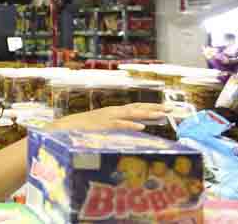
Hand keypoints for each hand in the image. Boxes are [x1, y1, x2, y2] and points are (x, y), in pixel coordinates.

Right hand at [50, 103, 169, 131]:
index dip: (151, 107)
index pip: (136, 107)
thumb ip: (115, 125)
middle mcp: (113, 111)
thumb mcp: (102, 124)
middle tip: (171, 109)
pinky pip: (119, 124)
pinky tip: (141, 127)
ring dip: (147, 114)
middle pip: (137, 108)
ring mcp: (108, 117)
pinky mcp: (103, 125)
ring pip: (131, 113)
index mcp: (114, 111)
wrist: (66, 126)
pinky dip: (130, 125)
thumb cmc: (84, 128)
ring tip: (162, 115)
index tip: (166, 109)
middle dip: (154, 108)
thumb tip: (131, 128)